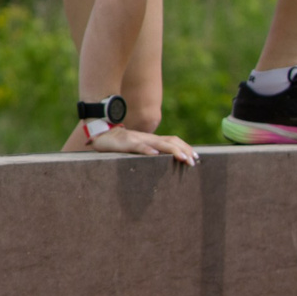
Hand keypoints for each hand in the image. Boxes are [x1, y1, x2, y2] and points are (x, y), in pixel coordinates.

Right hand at [62, 119, 197, 165]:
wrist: (100, 134)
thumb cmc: (119, 144)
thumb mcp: (137, 147)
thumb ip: (148, 151)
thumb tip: (162, 161)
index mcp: (151, 140)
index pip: (172, 141)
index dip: (185, 147)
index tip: (196, 157)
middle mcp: (147, 138)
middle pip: (170, 141)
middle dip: (184, 150)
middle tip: (194, 161)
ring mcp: (137, 139)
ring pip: (158, 143)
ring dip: (172, 151)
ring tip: (183, 158)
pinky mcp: (126, 143)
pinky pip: (138, 146)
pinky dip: (147, 150)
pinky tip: (155, 154)